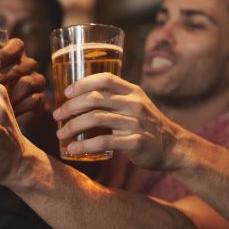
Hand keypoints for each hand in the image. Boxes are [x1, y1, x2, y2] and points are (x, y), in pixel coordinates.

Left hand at [0, 38, 46, 123]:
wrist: (10, 122)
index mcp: (14, 56)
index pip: (16, 46)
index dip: (6, 53)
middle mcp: (28, 66)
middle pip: (24, 64)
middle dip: (5, 76)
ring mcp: (37, 83)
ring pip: (29, 82)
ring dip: (12, 93)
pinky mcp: (42, 100)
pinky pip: (35, 100)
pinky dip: (20, 108)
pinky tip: (8, 114)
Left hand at [52, 72, 182, 170]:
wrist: (173, 147)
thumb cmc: (145, 125)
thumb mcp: (134, 105)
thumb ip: (112, 100)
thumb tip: (77, 100)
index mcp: (132, 92)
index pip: (105, 79)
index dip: (82, 83)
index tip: (65, 93)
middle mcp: (134, 104)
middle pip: (95, 98)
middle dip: (70, 107)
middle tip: (56, 116)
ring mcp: (136, 123)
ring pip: (96, 119)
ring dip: (72, 126)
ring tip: (60, 133)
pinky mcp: (136, 142)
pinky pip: (104, 141)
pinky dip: (84, 145)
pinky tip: (72, 149)